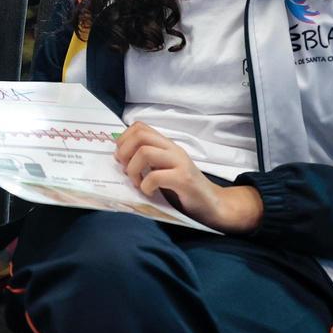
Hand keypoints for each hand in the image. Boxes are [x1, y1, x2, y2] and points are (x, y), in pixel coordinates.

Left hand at [115, 122, 262, 234]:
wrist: (213, 205)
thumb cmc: (184, 190)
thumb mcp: (164, 169)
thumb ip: (148, 160)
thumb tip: (119, 158)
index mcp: (167, 145)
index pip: (140, 127)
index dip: (123, 139)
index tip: (120, 158)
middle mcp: (173, 150)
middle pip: (140, 136)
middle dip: (125, 152)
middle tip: (126, 170)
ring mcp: (180, 163)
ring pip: (145, 152)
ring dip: (133, 170)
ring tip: (137, 183)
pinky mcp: (184, 180)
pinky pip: (156, 176)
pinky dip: (145, 186)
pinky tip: (149, 192)